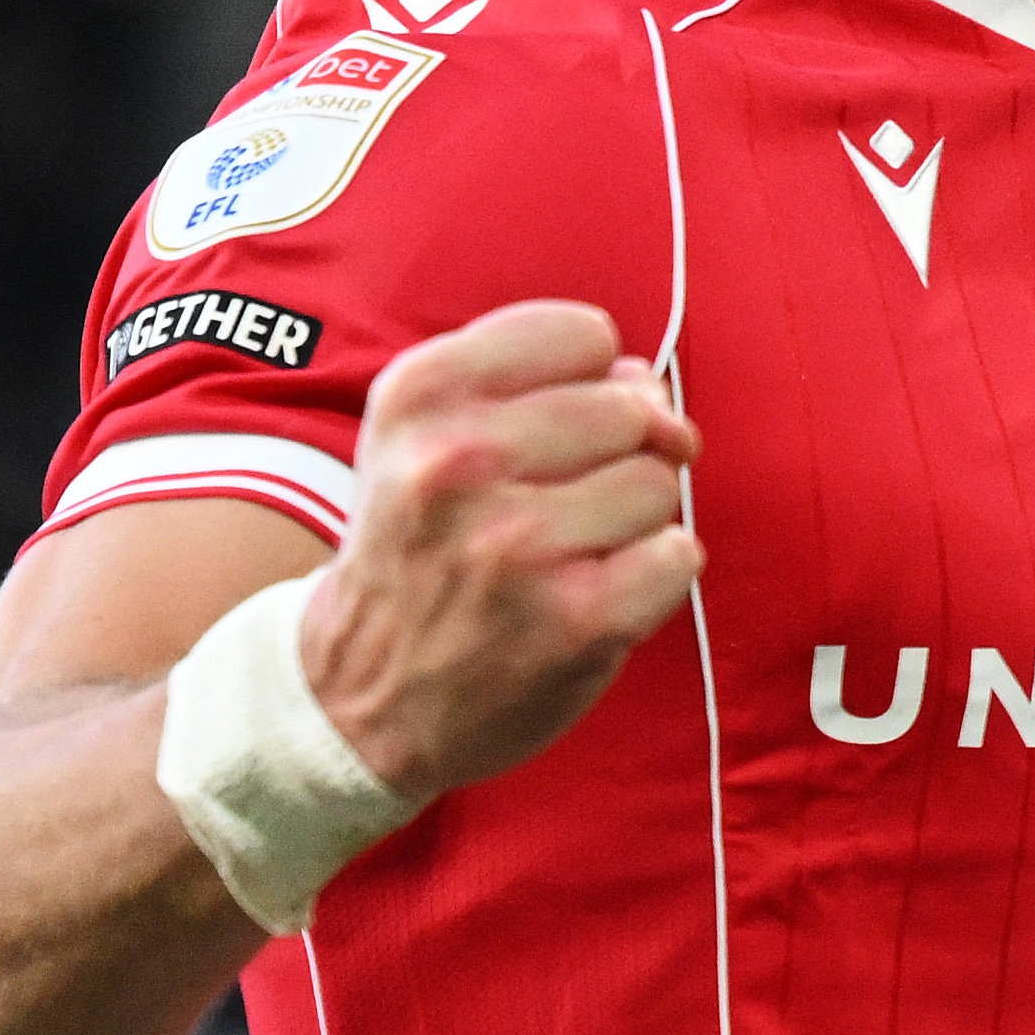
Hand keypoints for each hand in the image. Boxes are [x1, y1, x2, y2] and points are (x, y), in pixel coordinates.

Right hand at [301, 300, 705, 803]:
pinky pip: (679, 554)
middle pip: (632, 409)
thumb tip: (652, 386)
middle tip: (551, 509)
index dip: (589, 381)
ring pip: (658, 482)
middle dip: (615, 455)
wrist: (355, 700)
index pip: (584, 335)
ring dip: (632, 522)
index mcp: (420, 396)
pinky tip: (593, 597)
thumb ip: (542, 386)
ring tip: (563, 557)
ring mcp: (518, 545)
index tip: (549, 431)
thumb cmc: (419, 550)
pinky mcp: (575, 620)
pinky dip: (655, 577)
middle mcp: (460, 462)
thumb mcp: (428, 436)